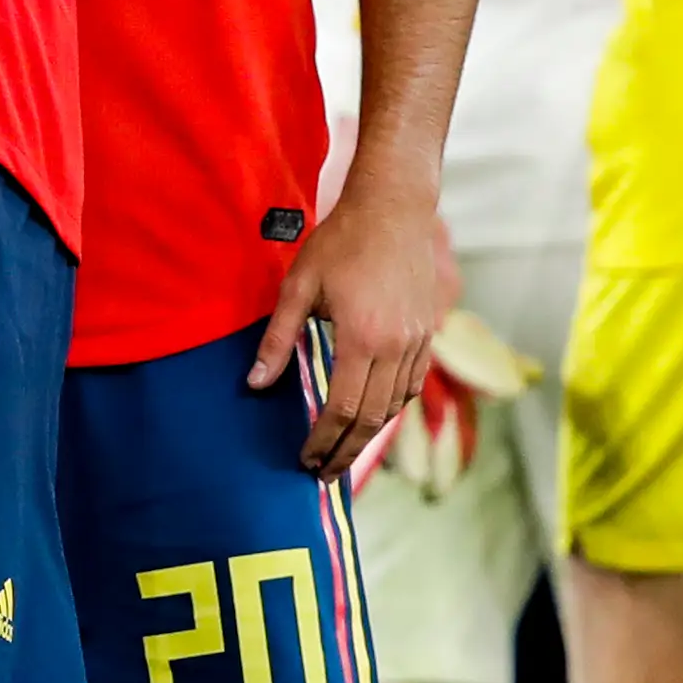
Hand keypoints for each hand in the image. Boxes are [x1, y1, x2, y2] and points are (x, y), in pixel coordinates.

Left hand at [252, 178, 441, 477]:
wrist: (394, 209)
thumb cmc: (340, 242)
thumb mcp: (298, 287)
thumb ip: (278, 340)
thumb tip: (254, 384)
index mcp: (362, 339)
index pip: (343, 408)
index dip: (324, 439)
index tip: (306, 458)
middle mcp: (396, 348)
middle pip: (373, 418)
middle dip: (346, 450)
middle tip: (324, 472)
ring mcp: (418, 341)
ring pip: (396, 405)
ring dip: (370, 434)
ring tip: (344, 451)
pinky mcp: (429, 332)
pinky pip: (414, 384)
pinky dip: (394, 407)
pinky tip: (375, 415)